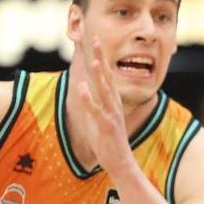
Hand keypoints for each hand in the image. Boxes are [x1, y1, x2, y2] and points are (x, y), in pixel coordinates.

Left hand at [76, 38, 137, 172]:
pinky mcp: (106, 126)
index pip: (106, 75)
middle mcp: (114, 104)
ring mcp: (111, 114)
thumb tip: (81, 91)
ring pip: (105, 90)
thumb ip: (91, 104)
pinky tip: (81, 88)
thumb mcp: (97, 120)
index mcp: (112, 102)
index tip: (96, 41)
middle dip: (102, 57)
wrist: (121, 164)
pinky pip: (95, 110)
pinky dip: (88, 99)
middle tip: (97, 39)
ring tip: (95, 59)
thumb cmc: (109, 143)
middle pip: (107, 76)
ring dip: (100, 75)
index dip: (101, 58)